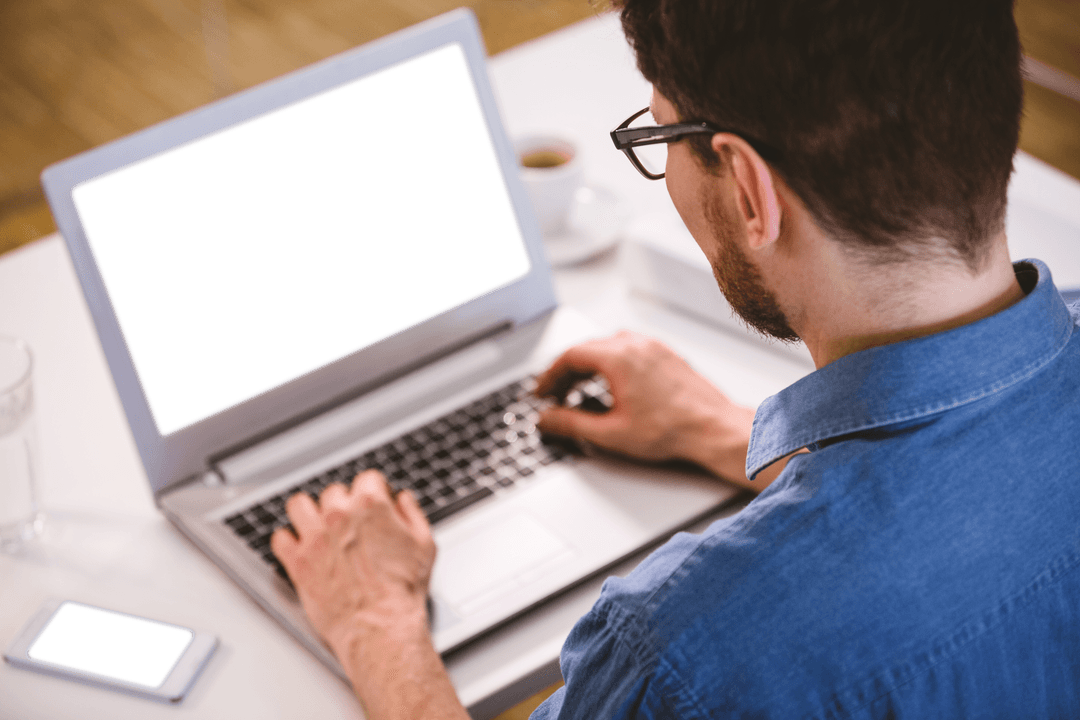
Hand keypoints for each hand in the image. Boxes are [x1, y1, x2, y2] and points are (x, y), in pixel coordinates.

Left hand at [270, 470, 435, 652]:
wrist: (380, 625)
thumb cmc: (402, 590)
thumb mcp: (424, 544)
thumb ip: (412, 513)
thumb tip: (402, 500)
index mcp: (370, 505)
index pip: (366, 478)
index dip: (373, 490)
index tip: (373, 501)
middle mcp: (339, 515)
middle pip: (333, 492)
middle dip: (343, 505)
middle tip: (349, 523)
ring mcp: (314, 537)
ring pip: (299, 505)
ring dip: (309, 513)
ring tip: (317, 526)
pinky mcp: (297, 561)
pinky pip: (279, 538)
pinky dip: (288, 542)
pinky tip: (300, 548)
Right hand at [535, 330, 755, 483]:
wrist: (713, 428)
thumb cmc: (672, 430)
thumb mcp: (610, 433)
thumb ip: (571, 424)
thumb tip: (547, 420)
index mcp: (618, 358)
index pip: (570, 356)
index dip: (550, 376)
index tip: (542, 392)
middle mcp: (635, 345)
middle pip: (587, 348)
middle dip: (566, 372)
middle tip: (555, 394)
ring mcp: (653, 347)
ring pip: (608, 346)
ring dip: (589, 365)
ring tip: (580, 390)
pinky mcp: (666, 354)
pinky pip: (629, 349)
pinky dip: (611, 363)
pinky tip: (612, 384)